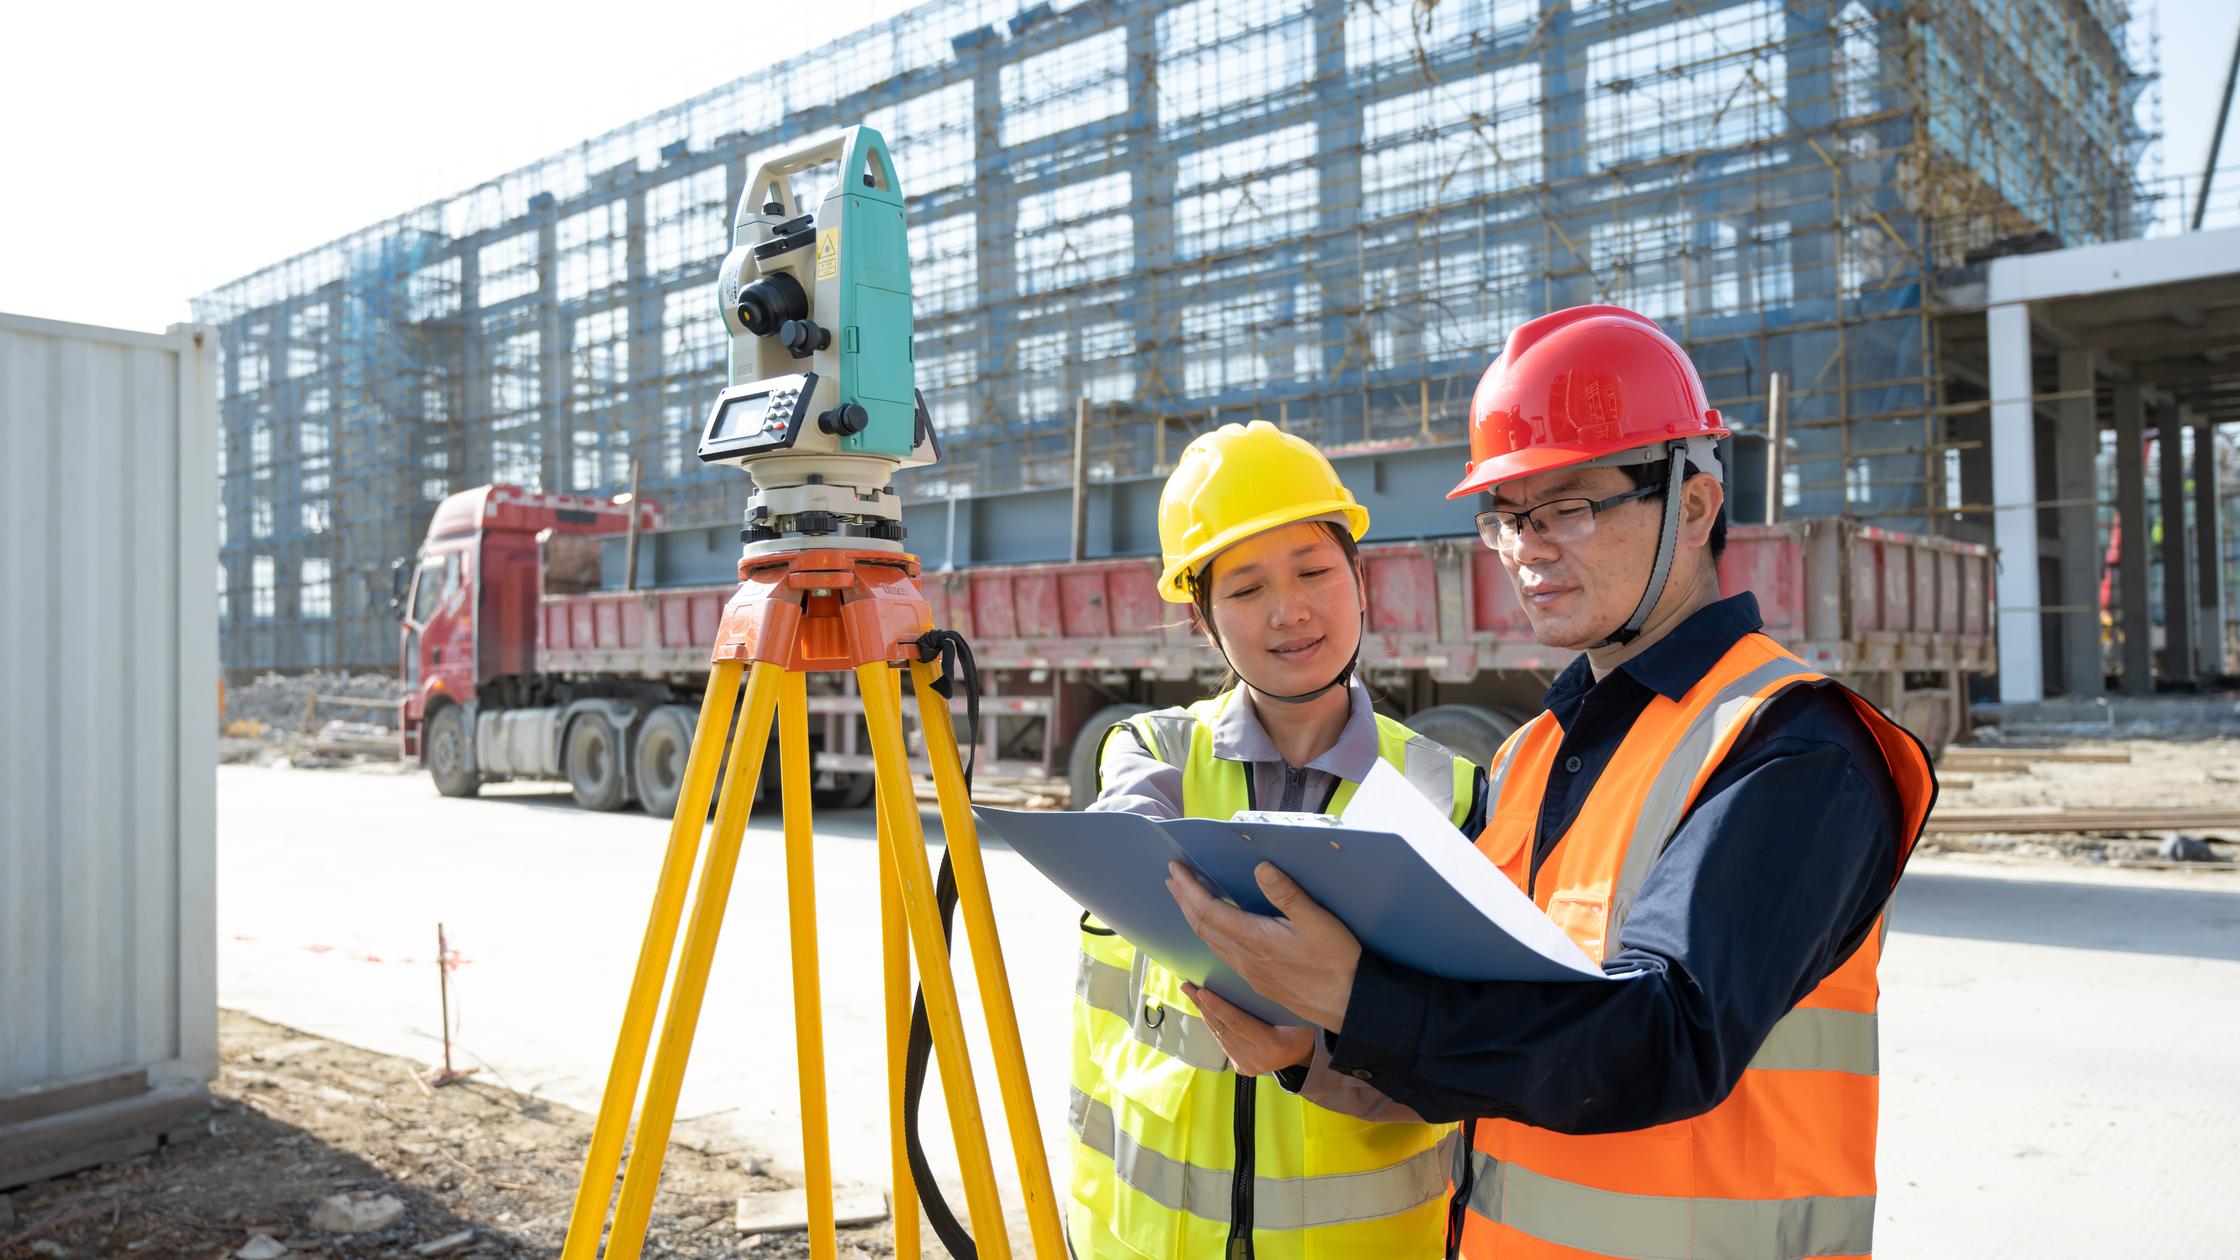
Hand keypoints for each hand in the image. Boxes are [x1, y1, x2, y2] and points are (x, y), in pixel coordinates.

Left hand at [1166, 860, 1361, 1031]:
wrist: (1347, 1003)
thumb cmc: (1336, 961)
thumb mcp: (1317, 920)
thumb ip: (1287, 894)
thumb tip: (1261, 868)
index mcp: (1254, 939)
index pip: (1208, 910)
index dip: (1189, 888)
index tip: (1176, 868)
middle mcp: (1244, 957)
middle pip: (1201, 926)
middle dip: (1184, 900)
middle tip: (1172, 878)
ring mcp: (1249, 972)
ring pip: (1209, 941)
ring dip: (1193, 917)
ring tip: (1185, 898)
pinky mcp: (1258, 980)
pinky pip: (1222, 953)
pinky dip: (1209, 933)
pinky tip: (1215, 930)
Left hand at [1180, 980, 1314, 1075]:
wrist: (1305, 1052)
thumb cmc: (1302, 1025)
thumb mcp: (1296, 1012)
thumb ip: (1274, 1002)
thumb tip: (1252, 977)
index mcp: (1273, 1045)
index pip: (1238, 1022)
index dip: (1218, 1006)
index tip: (1201, 991)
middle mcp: (1258, 1060)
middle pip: (1224, 1029)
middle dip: (1203, 1006)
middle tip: (1187, 986)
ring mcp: (1249, 1066)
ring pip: (1220, 1036)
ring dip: (1205, 1014)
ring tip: (1192, 994)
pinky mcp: (1242, 1068)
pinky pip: (1224, 1042)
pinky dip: (1214, 1025)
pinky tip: (1205, 1010)